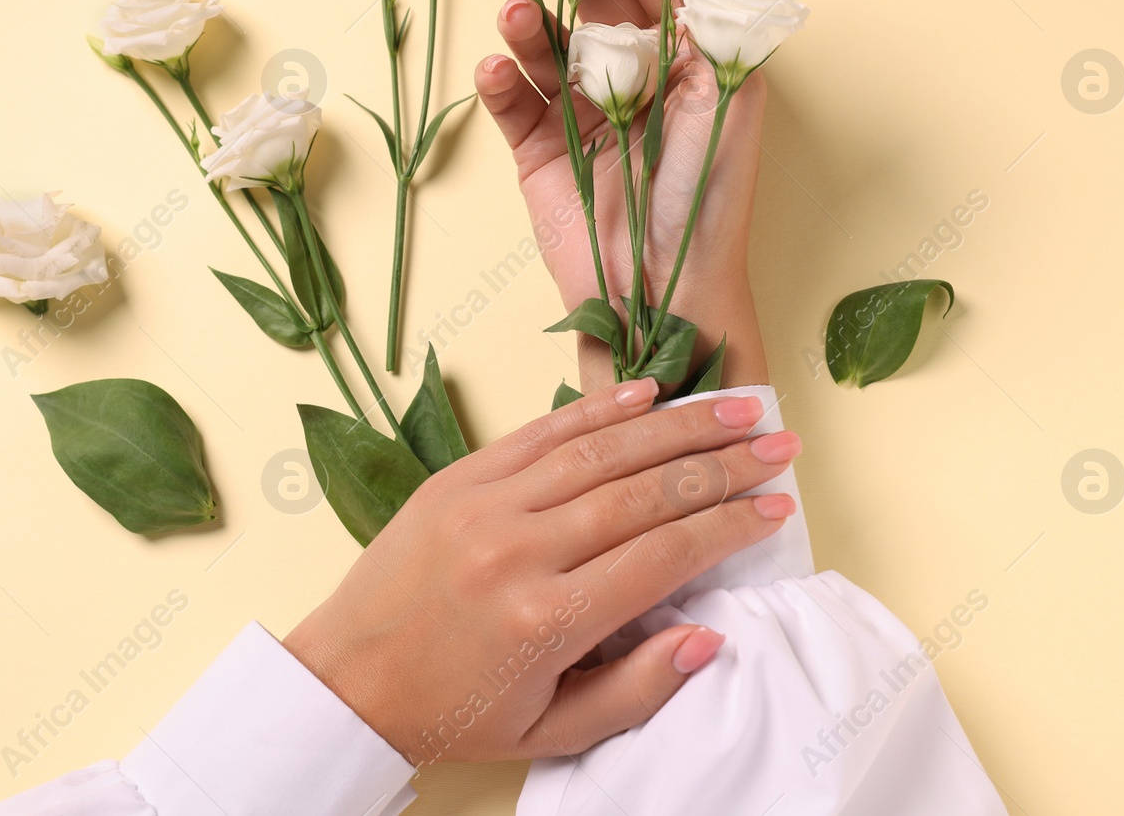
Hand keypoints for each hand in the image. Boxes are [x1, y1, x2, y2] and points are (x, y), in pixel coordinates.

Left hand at [281, 379, 800, 766]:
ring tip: (736, 406)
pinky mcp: (458, 478)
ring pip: (600, 450)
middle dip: (722, 464)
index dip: (730, 526)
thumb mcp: (552, 730)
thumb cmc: (452, 711)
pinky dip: (599, 409)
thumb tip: (710, 636)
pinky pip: (541, 432)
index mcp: (546, 620)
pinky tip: (649, 393)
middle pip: (643, 492)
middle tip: (778, 444)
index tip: (777, 506)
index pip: (664, 555)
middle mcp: (518, 550)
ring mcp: (484, 505)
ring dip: (676, 424)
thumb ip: (637, 689)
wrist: (346, 680)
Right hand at [473, 0, 769, 389]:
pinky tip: (499, 71)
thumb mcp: (730, 101)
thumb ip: (711, 24)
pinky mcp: (540, 152)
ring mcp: (583, 108)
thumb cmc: (710, 202)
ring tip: (517, 15)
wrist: (664, 296)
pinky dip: (503, 83)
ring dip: (528, 21)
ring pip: (545, 41)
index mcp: (686, 51)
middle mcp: (634, 70)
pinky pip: (513, 103)